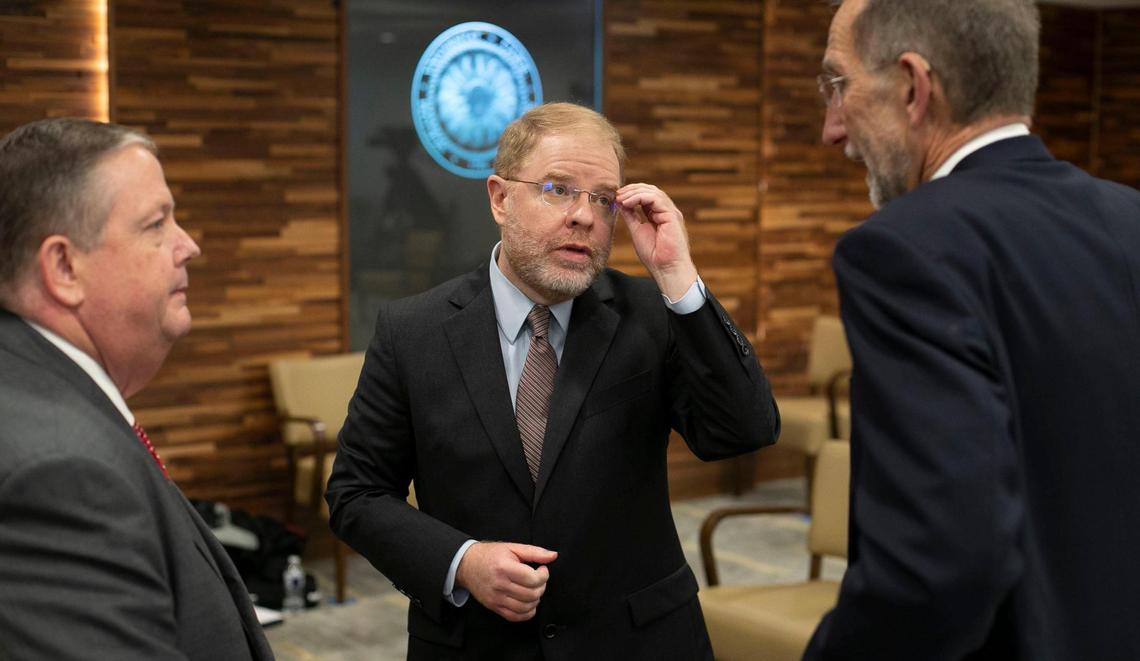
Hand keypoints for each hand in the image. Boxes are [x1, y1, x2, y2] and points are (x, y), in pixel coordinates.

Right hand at [456, 542, 556, 621]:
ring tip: (533, 589)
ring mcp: (496, 598)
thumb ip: (534, 551)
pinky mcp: (494, 607)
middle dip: (541, 587)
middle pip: (531, 594)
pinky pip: (515, 617)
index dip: (544, 575)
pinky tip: (528, 603)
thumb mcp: (512, 547)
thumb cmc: (489, 555)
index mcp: (504, 567)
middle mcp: (500, 584)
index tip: (542, 569)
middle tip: (538, 579)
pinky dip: (527, 613)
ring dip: (536, 599)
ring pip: (525, 607)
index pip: (532, 579)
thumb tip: (553, 556)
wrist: (466, 565)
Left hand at [616, 183, 698, 299]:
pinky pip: (655, 199)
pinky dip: (640, 197)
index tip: (617, 197)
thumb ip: (631, 216)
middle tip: (618, 194)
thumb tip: (620, 203)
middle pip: (650, 190)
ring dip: (634, 192)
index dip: (632, 193)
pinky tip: (628, 203)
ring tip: (621, 198)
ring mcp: (671, 212)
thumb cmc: (654, 255)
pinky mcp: (672, 215)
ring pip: (653, 192)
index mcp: (659, 215)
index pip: (647, 196)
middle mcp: (666, 212)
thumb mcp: (637, 230)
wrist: (666, 269)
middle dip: (632, 189)